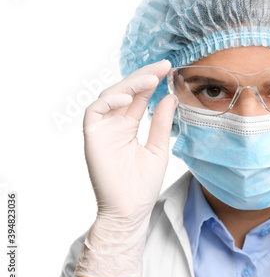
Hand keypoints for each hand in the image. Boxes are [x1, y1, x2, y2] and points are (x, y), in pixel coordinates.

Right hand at [83, 59, 176, 222]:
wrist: (130, 210)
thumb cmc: (142, 185)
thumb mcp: (159, 148)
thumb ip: (162, 123)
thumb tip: (171, 97)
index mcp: (129, 126)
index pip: (140, 97)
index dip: (151, 81)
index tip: (168, 68)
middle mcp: (114, 124)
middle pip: (126, 91)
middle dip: (143, 76)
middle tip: (162, 66)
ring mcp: (102, 129)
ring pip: (110, 96)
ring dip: (130, 85)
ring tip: (151, 79)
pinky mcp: (92, 136)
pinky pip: (95, 111)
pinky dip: (111, 101)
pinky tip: (130, 100)